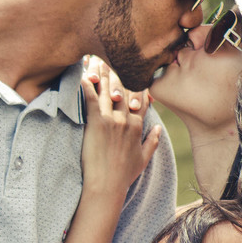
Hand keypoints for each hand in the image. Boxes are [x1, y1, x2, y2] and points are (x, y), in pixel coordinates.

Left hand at [80, 56, 159, 195]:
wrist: (107, 186)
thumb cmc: (123, 175)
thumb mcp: (143, 159)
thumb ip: (152, 142)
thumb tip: (159, 129)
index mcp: (138, 126)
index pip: (139, 97)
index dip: (134, 81)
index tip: (129, 69)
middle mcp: (127, 119)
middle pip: (124, 88)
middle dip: (117, 71)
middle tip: (109, 56)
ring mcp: (113, 120)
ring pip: (108, 90)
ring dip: (101, 74)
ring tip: (95, 59)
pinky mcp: (97, 123)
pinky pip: (92, 98)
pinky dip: (87, 85)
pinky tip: (82, 74)